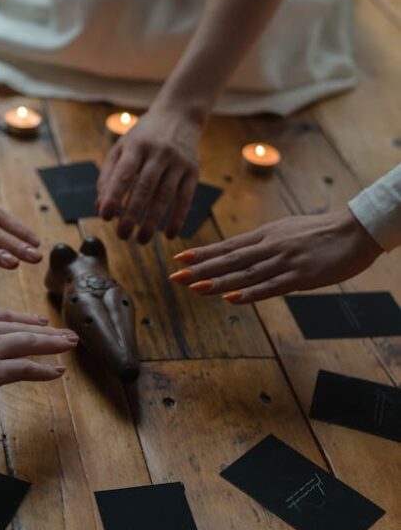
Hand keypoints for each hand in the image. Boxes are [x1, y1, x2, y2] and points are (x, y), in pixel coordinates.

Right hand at [0, 309, 77, 407]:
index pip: (2, 317)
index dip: (23, 319)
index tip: (37, 321)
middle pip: (22, 327)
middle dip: (46, 330)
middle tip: (64, 333)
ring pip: (31, 343)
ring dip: (54, 344)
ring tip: (71, 345)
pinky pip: (26, 369)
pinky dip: (45, 370)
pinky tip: (58, 371)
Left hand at [96, 107, 201, 243]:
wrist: (180, 115)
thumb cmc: (144, 136)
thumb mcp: (122, 147)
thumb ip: (109, 175)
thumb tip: (99, 206)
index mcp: (136, 146)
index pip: (124, 173)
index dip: (114, 195)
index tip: (105, 216)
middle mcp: (158, 152)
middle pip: (144, 187)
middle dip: (133, 214)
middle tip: (122, 235)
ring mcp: (177, 162)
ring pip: (165, 195)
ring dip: (153, 221)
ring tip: (142, 240)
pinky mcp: (193, 171)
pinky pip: (186, 198)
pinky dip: (178, 217)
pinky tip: (169, 234)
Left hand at [169, 209, 381, 302]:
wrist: (355, 230)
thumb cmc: (321, 232)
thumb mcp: (287, 232)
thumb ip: (265, 244)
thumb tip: (243, 253)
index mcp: (266, 235)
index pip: (228, 245)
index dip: (202, 253)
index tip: (178, 257)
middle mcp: (270, 246)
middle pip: (230, 259)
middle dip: (200, 269)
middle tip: (174, 276)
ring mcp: (284, 261)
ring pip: (245, 274)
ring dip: (218, 282)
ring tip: (194, 288)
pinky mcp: (301, 276)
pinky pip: (271, 287)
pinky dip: (251, 293)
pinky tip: (232, 299)